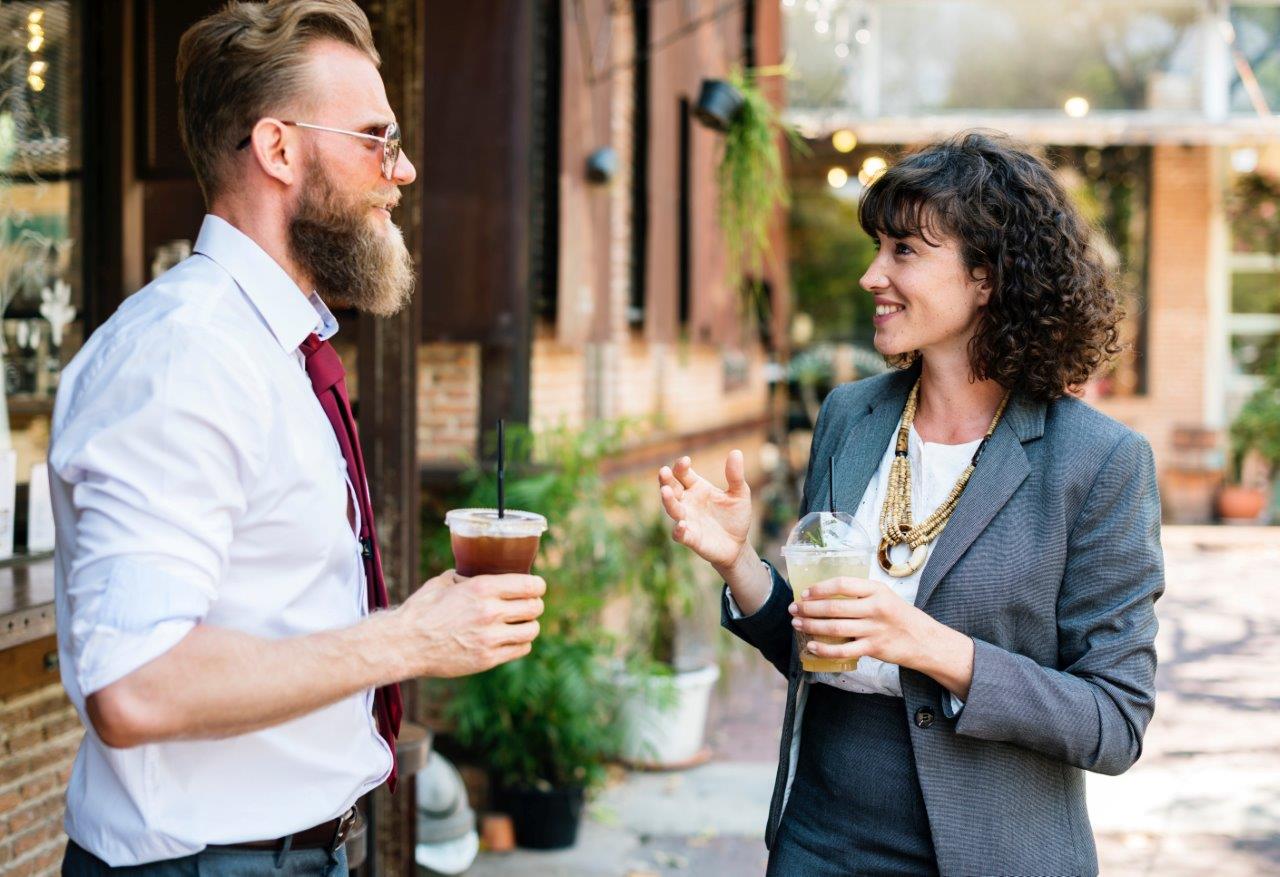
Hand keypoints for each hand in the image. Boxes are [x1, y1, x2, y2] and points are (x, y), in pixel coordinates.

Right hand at [395, 570, 545, 677]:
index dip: (538, 586)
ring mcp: (490, 637)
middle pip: (535, 607)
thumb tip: (472, 573)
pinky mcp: (487, 659)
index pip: (529, 585)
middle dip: (535, 605)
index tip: (537, 587)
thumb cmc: (421, 611)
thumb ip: (464, 577)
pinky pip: (520, 649)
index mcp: (482, 588)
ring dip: (529, 625)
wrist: (405, 644)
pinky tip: (512, 639)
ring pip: (532, 630)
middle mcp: (490, 612)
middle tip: (529, 605)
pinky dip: (520, 643)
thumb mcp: (442, 583)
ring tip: (521, 624)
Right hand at [658, 451, 752, 571]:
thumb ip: (735, 476)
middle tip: (663, 472)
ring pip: (673, 509)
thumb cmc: (735, 517)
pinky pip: (679, 534)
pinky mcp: (690, 538)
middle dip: (666, 480)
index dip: (681, 466)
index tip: (685, 461)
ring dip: (668, 501)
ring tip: (665, 492)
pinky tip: (681, 525)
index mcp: (697, 487)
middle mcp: (687, 502)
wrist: (737, 545)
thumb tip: (735, 452)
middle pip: (672, 488)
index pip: (683, 473)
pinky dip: (678, 530)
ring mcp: (687, 520)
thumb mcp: (740, 494)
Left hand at [788, 577, 936, 668]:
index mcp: (876, 590)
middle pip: (834, 607)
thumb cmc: (899, 616)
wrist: (924, 640)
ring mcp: (874, 629)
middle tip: (794, 609)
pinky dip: (824, 649)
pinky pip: (843, 650)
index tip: (805, 593)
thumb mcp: (883, 596)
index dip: (820, 588)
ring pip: (835, 627)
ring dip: (811, 626)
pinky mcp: (873, 648)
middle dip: (809, 608)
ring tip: (797, 624)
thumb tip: (825, 595)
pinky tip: (812, 646)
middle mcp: (875, 607)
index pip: (842, 584)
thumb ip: (859, 594)